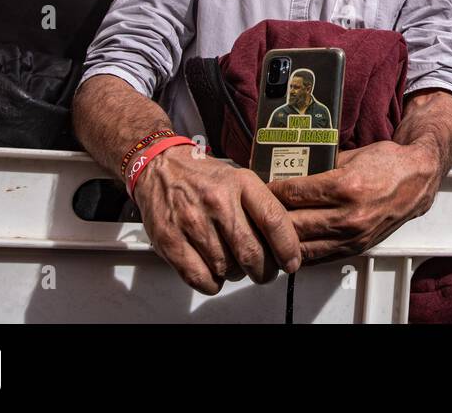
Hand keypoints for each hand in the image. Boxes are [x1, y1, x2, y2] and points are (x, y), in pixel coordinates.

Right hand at [132, 145, 301, 293]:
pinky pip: (201, 278)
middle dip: (264, 271)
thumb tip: (285, 242)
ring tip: (234, 265)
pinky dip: (213, 283)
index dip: (287, 248)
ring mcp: (192, 221)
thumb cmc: (203, 177)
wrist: (160, 167)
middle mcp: (217, 201)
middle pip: (252, 252)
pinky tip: (214, 272)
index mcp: (240, 182)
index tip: (291, 262)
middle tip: (264, 272)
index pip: (273, 220)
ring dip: (236, 275)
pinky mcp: (170, 240)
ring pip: (228, 269)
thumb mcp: (239, 178)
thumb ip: (261, 206)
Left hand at [272, 139, 441, 261]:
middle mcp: (348, 214)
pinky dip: (301, 251)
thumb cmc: (388, 163)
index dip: (270, 191)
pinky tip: (291, 243)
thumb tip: (290, 171)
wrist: (418, 179)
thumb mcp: (351, 155)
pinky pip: (319, 256)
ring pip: (303, 246)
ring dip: (282, 239)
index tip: (260, 188)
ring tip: (268, 231)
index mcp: (345, 185)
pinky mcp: (357, 247)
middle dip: (270, 217)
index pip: (293, 193)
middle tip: (257, 210)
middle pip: (293, 223)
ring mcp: (353, 235)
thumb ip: (320, 165)